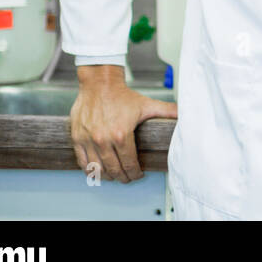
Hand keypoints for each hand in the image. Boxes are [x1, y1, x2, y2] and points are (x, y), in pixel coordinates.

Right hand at [70, 65, 177, 183]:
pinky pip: (82, 161)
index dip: (135, 173)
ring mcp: (88, 140)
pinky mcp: (77, 138)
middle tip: (127, 178)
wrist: (99, 83)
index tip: (138, 174)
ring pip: (97, 169)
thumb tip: (184, 115)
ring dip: (107, 176)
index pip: (129, 163)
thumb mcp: (147, 104)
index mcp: (121, 135)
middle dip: (123, 177)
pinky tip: (97, 170)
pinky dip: (89, 170)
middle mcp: (103, 140)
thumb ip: (167, 111)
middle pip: (113, 169)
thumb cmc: (123, 95)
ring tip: (114, 175)